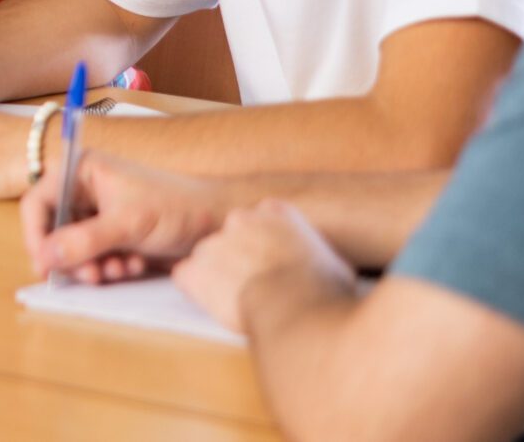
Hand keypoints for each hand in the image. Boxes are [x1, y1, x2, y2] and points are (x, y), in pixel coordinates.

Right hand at [21, 153, 228, 284]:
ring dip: (94, 266)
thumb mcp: (127, 224)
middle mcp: (84, 192)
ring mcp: (98, 215)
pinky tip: (133, 266)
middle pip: (53, 230)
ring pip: (73, 249)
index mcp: (81, 172)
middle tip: (91, 276)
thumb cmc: (175, 209)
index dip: (35, 234)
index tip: (42, 265)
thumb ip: (84, 240)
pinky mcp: (112, 237)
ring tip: (122, 270)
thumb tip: (44, 256)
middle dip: (71, 257)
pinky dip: (109, 268)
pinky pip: (93, 259)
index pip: (38, 202)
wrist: (217, 226)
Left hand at [174, 200, 355, 335]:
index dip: (267, 244)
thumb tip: (329, 269)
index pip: (264, 218)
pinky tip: (214, 303)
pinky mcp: (196, 270)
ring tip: (242, 301)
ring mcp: (214, 243)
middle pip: (234, 236)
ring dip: (219, 275)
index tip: (274, 263)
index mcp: (277, 213)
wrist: (297, 309)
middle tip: (257, 285)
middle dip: (241, 258)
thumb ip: (319, 255)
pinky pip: (186, 276)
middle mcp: (241, 219)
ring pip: (209, 257)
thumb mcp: (337, 264)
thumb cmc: (324, 293)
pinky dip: (196, 290)